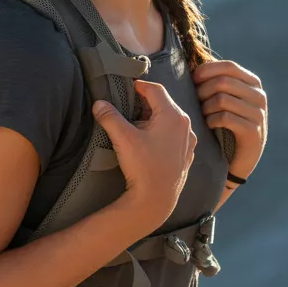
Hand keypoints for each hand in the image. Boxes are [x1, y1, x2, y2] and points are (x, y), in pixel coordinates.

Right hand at [92, 79, 195, 231]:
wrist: (156, 200)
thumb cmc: (143, 167)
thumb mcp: (123, 138)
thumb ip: (110, 117)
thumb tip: (99, 104)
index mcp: (173, 116)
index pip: (156, 89)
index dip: (140, 85)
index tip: (128, 87)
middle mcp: (185, 126)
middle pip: (164, 104)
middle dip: (146, 103)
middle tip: (129, 105)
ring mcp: (188, 142)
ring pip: (170, 120)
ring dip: (154, 118)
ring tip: (137, 125)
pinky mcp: (186, 155)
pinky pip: (174, 135)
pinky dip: (162, 132)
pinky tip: (149, 142)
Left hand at [192, 59, 267, 180]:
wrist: (239, 158)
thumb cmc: (226, 123)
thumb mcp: (225, 98)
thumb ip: (216, 81)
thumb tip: (191, 61)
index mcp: (253, 83)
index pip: (229, 67)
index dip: (207, 70)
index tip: (193, 80)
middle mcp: (259, 96)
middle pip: (223, 82)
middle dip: (203, 90)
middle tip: (195, 101)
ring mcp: (258, 114)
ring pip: (222, 99)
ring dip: (205, 107)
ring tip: (203, 114)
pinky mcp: (253, 132)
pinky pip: (224, 118)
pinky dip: (211, 120)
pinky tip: (209, 124)